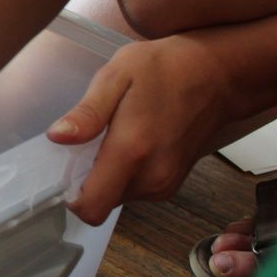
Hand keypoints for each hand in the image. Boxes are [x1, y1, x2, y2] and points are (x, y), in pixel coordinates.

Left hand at [47, 35, 234, 224]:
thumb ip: (87, 113)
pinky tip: (131, 141)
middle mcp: (151, 178)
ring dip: (106, 174)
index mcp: (132, 152)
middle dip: (86, 179)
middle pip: (100, 202)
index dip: (69, 194)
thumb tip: (57, 137)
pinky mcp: (171, 184)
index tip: (63, 166)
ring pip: (116, 197)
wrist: (218, 75)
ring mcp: (165, 185)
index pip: (91, 208)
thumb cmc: (165, 69)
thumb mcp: (116, 76)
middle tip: (90, 140)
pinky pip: (134, 190)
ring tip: (114, 135)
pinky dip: (124, 173)